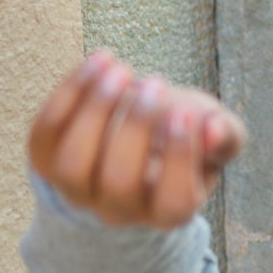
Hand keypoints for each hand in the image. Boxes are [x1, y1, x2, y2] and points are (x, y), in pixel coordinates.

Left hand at [27, 51, 246, 228]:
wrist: (136, 144)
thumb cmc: (183, 139)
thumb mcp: (216, 138)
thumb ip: (226, 136)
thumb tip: (212, 130)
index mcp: (167, 212)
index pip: (173, 201)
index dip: (178, 157)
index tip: (185, 111)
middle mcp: (118, 211)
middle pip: (118, 183)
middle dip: (136, 128)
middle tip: (156, 82)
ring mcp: (76, 191)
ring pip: (72, 165)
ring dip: (95, 111)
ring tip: (120, 69)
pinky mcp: (46, 162)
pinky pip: (45, 134)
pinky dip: (69, 94)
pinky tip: (100, 60)